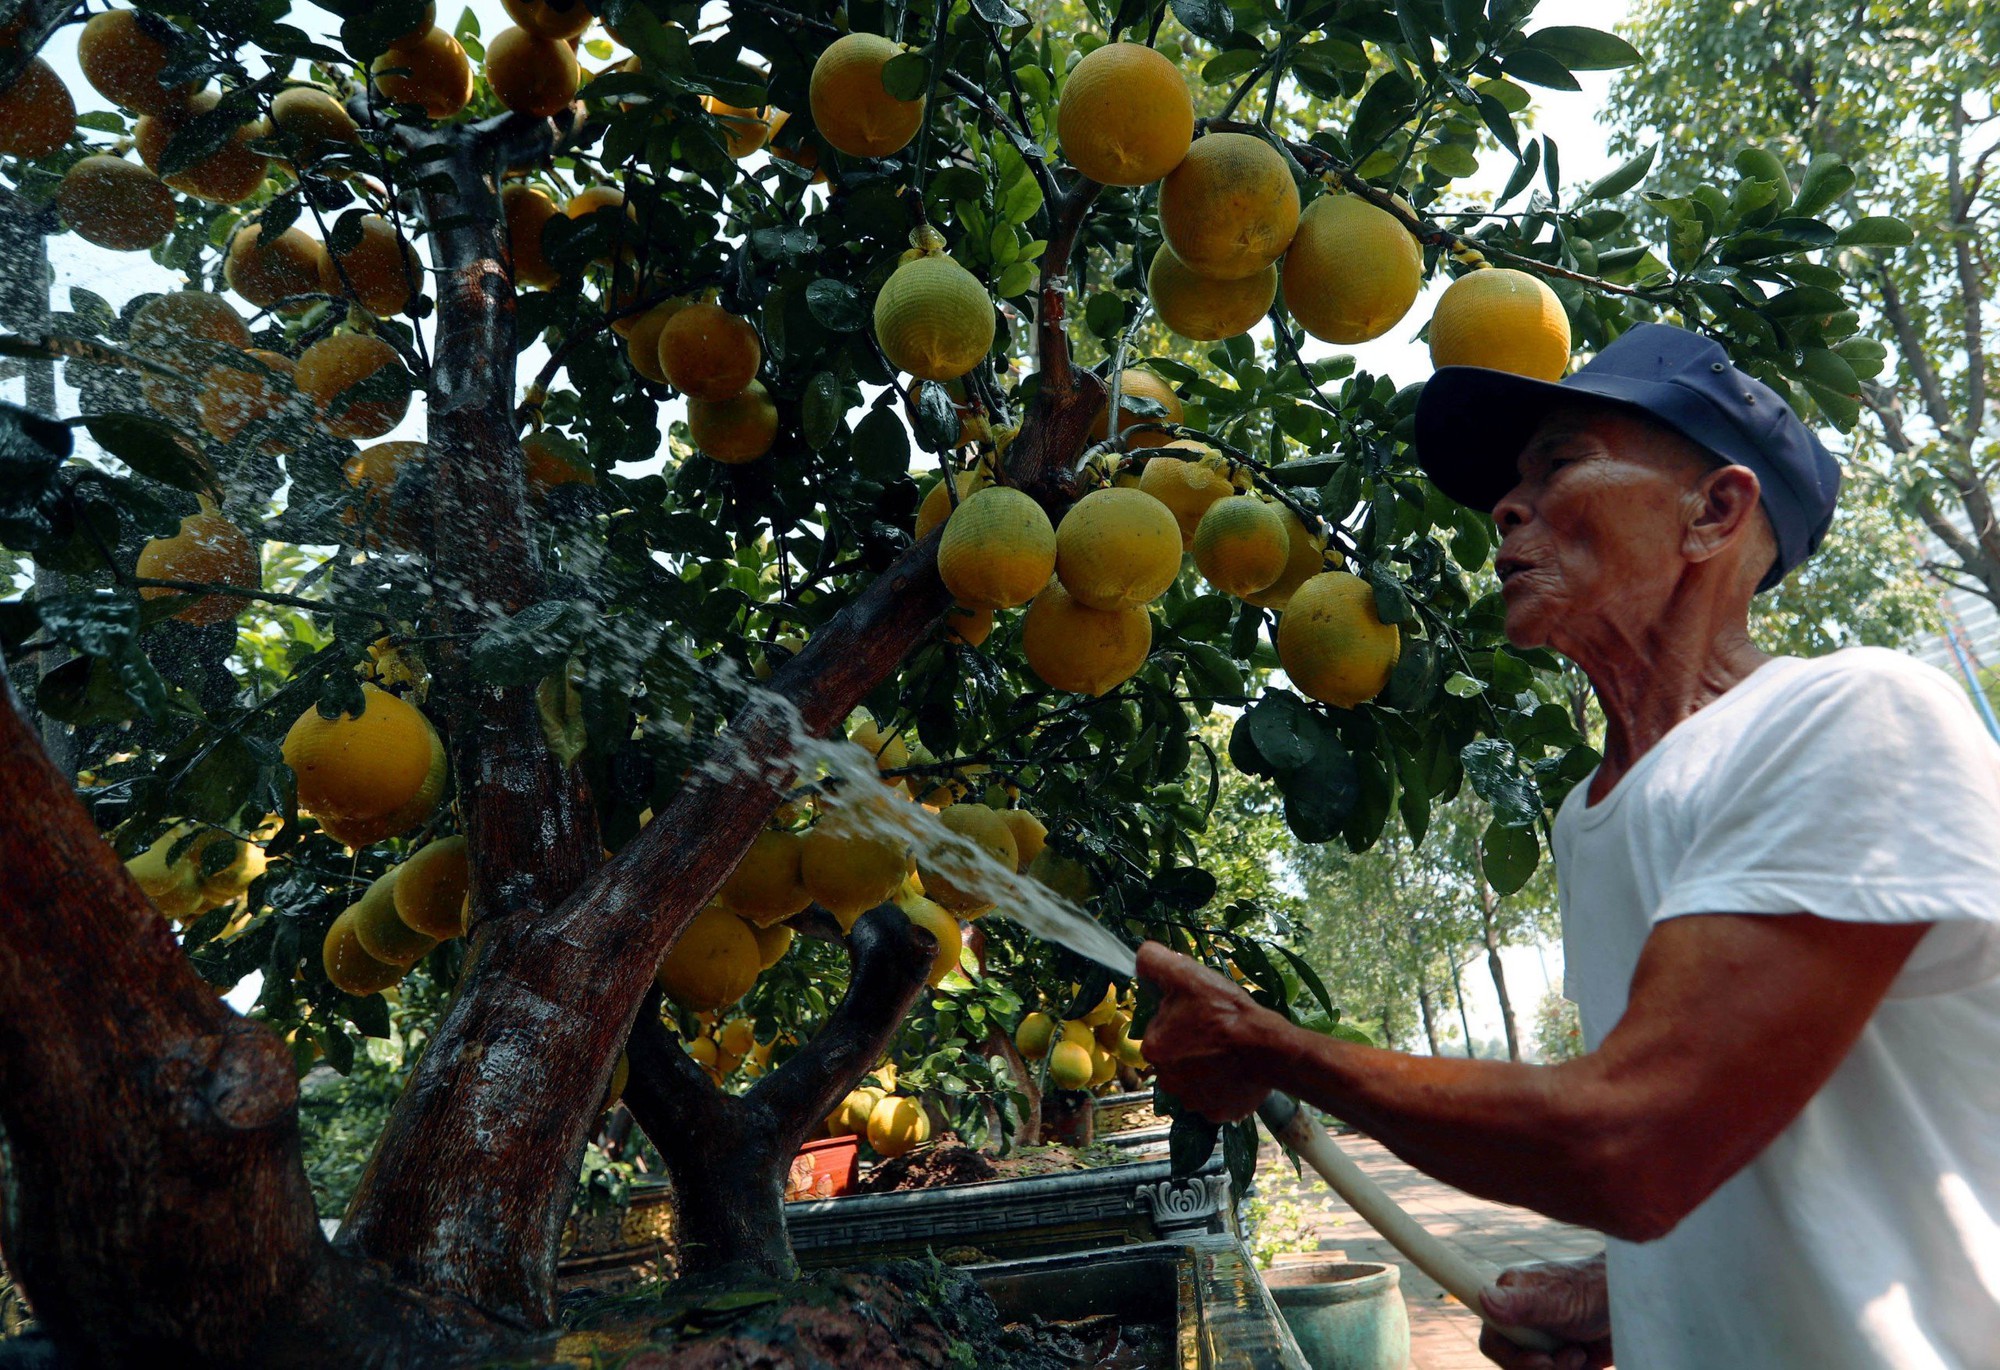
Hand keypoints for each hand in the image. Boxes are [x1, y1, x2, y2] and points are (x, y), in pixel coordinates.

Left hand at [1134, 941, 1285, 1123]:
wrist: (1268, 1048)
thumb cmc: (1226, 1012)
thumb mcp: (1187, 975)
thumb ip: (1154, 961)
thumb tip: (1140, 957)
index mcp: (1153, 1049)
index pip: (1158, 1032)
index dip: (1177, 1021)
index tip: (1199, 1015)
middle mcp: (1167, 1081)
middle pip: (1174, 1058)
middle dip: (1190, 1046)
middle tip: (1215, 1033)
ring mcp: (1193, 1101)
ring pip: (1194, 1081)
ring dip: (1206, 1069)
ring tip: (1228, 1053)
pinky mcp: (1218, 1113)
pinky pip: (1215, 1098)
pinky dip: (1224, 1088)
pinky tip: (1236, 1072)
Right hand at [1477, 1253, 1612, 1369]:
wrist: (1633, 1302)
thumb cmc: (1594, 1288)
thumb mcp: (1557, 1298)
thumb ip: (1521, 1302)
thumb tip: (1482, 1297)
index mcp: (1510, 1301)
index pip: (1492, 1343)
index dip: (1512, 1360)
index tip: (1543, 1360)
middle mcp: (1522, 1323)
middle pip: (1515, 1366)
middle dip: (1546, 1369)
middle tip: (1573, 1356)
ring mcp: (1543, 1341)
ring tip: (1581, 1354)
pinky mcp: (1563, 1357)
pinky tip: (1589, 1359)